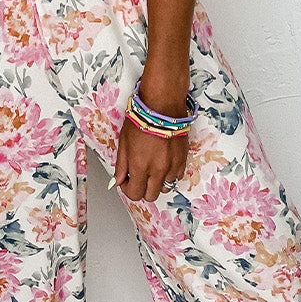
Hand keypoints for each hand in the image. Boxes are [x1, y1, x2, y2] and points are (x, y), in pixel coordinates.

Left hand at [110, 84, 190, 202]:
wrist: (162, 105)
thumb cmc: (141, 119)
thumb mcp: (124, 142)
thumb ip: (121, 165)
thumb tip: (117, 181)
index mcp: (140, 166)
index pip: (135, 193)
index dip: (128, 189)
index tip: (127, 181)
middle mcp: (157, 169)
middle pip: (150, 195)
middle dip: (142, 189)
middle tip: (138, 177)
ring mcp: (172, 166)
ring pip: (165, 187)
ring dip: (157, 182)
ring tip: (152, 168)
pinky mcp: (182, 159)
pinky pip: (176, 177)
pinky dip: (169, 174)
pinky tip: (163, 163)